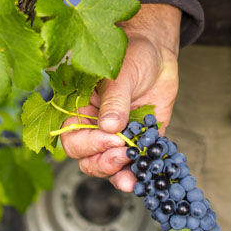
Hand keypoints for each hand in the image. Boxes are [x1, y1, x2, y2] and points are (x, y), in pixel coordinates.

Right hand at [59, 4, 180, 191]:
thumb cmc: (131, 53)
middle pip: (86, 158)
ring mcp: (117, 136)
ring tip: (130, 178)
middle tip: (122, 154)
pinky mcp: (140, 141)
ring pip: (108, 165)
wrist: (158, 51)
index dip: (88, 143)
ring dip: (117, 175)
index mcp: (80, 109)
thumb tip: (109, 127)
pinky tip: (143, 179)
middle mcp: (95, 126)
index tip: (111, 138)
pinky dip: (139, 174)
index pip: (72, 137)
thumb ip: (115, 100)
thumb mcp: (120, 74)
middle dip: (102, 162)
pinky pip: (135, 164)